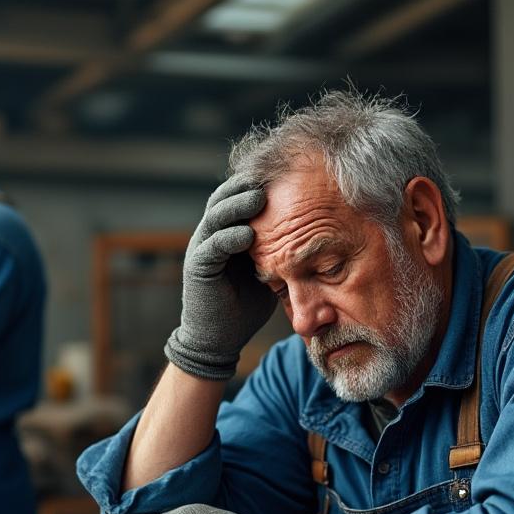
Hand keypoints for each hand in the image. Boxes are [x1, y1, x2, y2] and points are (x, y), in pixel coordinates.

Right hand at [164, 175, 274, 379]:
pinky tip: (248, 234)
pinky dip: (229, 237)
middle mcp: (211, 234)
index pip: (239, 197)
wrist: (217, 340)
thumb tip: (315, 233)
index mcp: (228, 231)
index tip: (284, 172)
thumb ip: (280, 249)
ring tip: (260, 197)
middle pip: (225, 197)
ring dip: (237, 205)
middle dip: (246, 185)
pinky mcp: (198, 267)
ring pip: (216, 216)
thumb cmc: (245, 306)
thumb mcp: (268, 271)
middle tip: (270, 175)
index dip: (257, 183)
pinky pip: (213, 246)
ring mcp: (201, 248)